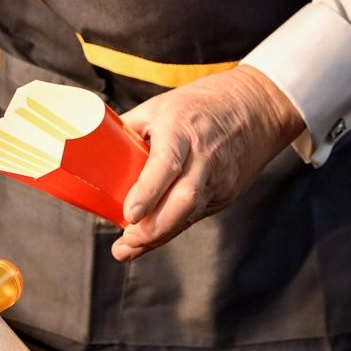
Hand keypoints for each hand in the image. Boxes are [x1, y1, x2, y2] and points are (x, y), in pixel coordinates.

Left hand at [111, 66, 304, 262]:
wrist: (256, 108)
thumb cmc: (200, 103)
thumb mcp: (160, 106)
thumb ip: (131, 129)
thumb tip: (95, 148)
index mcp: (182, 129)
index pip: (166, 165)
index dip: (148, 192)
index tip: (128, 214)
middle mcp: (204, 157)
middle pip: (183, 200)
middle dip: (153, 228)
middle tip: (125, 243)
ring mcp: (219, 177)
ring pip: (191, 214)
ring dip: (161, 235)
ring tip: (130, 247)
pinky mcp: (226, 192)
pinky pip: (197, 214)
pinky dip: (174, 227)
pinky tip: (154, 237)